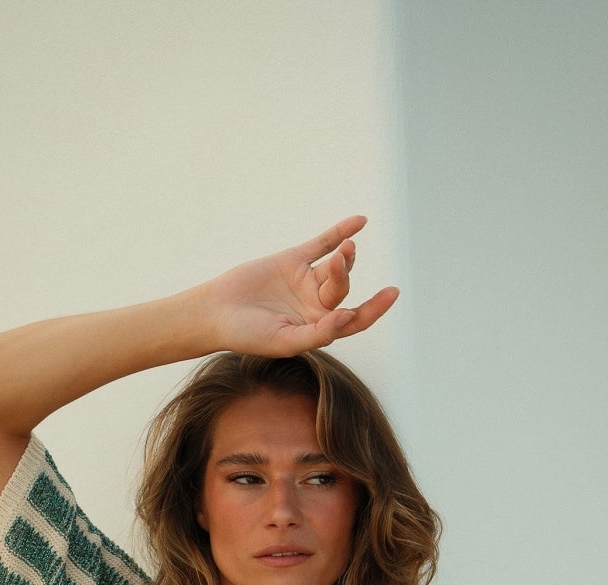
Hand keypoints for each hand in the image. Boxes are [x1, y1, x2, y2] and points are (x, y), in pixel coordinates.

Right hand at [201, 215, 398, 357]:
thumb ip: (317, 334)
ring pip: (334, 266)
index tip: (391, 293)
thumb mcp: (285, 341)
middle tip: (337, 263)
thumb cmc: (248, 335)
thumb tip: (347, 318)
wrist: (216, 313)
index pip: (354, 320)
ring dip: (344, 257)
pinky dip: (340, 232)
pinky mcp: (294, 260)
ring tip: (345, 250)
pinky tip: (360, 221)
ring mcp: (306, 281)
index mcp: (318, 329)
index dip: (373, 309)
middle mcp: (316, 306)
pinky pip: (322, 243)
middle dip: (342, 276)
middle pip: (342, 289)